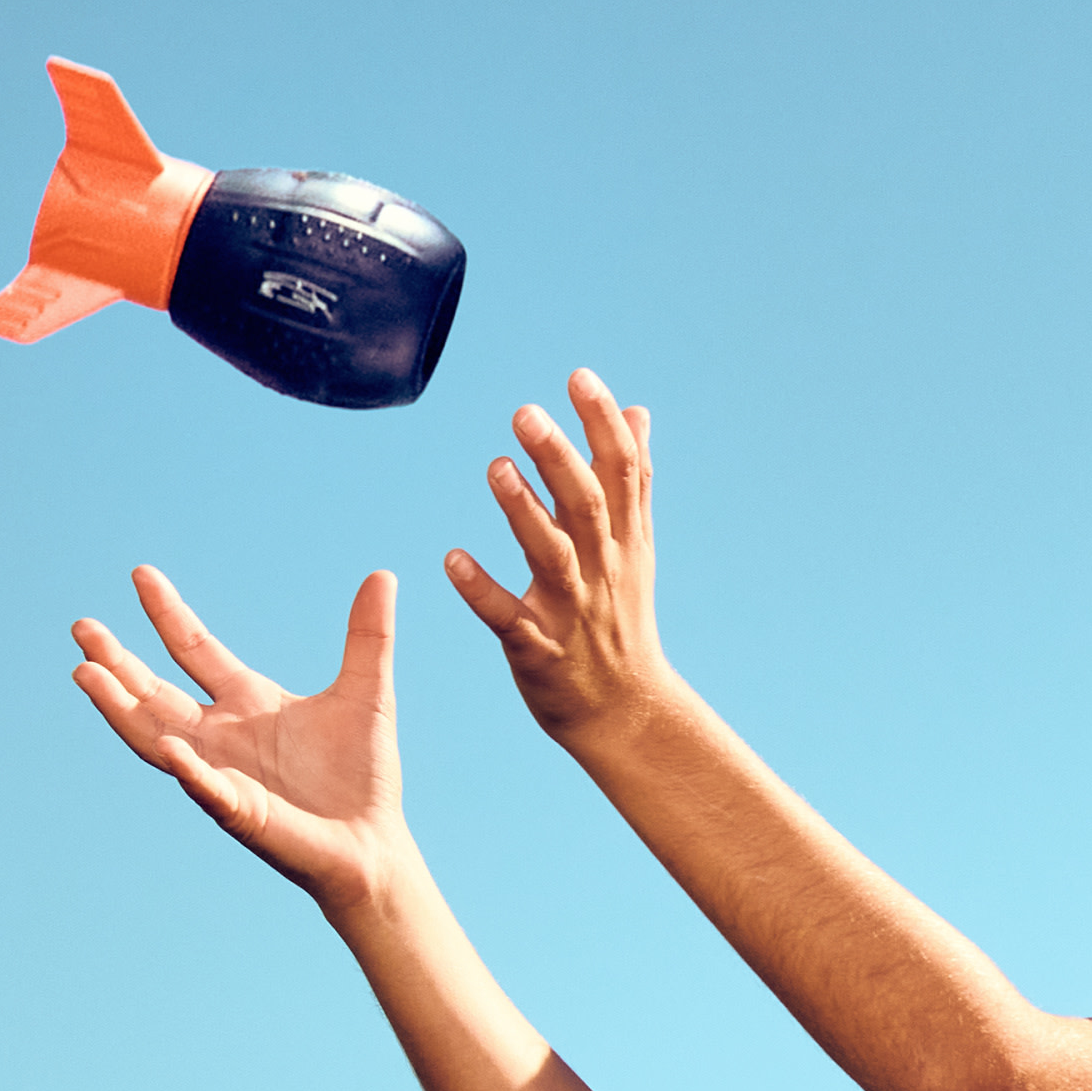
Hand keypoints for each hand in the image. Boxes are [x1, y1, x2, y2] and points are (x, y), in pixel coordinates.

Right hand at [71, 566, 411, 916]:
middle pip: (155, 692)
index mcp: (247, 702)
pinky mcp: (242, 813)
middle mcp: (222, 736)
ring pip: (157, 737)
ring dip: (121, 708)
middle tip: (82, 627)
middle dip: (118, 662)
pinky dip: (189, 770)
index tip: (141, 573)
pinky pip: (208, 789)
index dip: (168, 614)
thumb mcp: (367, 693)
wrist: (373, 845)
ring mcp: (223, 775)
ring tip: (84, 673)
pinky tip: (170, 748)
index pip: (194, 649)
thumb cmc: (363, 776)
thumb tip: (382, 574)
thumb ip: (368, 637)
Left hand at [446, 367, 670, 743]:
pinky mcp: (538, 650)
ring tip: (495, 467)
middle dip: (561, 459)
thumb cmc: (623, 620)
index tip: (580, 377)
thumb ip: (631, 479)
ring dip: (524, 512)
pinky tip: (452, 560)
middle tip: (525, 413)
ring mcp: (571, 611)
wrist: (628, 713)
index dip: (604, 424)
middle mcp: (602, 570)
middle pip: (587, 506)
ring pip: (551, 555)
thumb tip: (638, 412)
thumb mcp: (637, 547)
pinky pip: (509, 618)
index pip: (622, 474)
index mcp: (625, 541)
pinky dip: (482, 590)